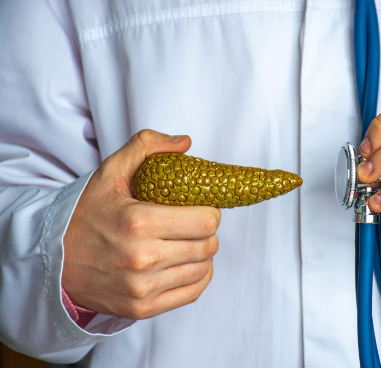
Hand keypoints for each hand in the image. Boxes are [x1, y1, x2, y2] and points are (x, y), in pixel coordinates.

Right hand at [63, 130, 220, 318]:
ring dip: (203, 254)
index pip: (206, 220)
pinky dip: (197, 276)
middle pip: (208, 245)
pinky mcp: (141, 308)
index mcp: (138, 222)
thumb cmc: (85, 214)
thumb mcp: (110, 173)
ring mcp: (142, 287)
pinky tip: (185, 264)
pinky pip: (191, 292)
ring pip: (204, 269)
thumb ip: (146, 147)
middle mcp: (142, 258)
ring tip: (186, 242)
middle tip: (192, 224)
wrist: (52, 259)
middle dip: (207, 231)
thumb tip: (184, 142)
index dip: (210, 211)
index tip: (199, 207)